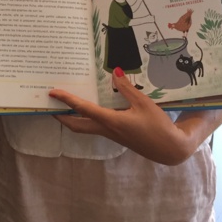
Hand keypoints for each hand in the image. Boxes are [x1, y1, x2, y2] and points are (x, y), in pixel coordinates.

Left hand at [50, 69, 197, 164]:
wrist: (170, 149)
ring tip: (65, 106)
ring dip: (73, 119)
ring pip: (85, 128)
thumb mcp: (144, 103)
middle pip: (76, 125)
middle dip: (61, 116)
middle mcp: (107, 129)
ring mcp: (111, 135)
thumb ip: (127, 88)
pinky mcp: (117, 136)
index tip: (53, 93)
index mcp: (111, 121)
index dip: (66, 100)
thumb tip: (115, 72)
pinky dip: (87, 119)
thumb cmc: (158, 126)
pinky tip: (90, 110)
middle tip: (51, 105)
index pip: (83, 109)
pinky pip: (96, 127)